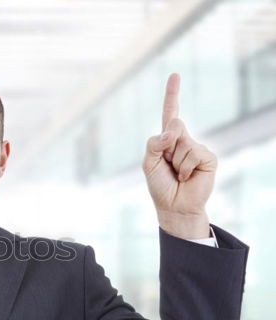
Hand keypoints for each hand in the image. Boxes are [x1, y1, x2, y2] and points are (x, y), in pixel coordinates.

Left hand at [142, 73, 215, 238]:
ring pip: (182, 142)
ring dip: (176, 161)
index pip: (169, 113)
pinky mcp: (208, 157)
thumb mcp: (148, 163)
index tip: (175, 75)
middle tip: (168, 164)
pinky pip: (194, 153)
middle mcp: (183, 140)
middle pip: (174, 125)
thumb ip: (154, 143)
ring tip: (177, 174)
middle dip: (166, 146)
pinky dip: (186, 167)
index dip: (172, 95)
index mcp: (167, 139)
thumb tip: (172, 130)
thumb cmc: (160, 184)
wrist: (173, 206)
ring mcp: (197, 148)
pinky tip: (187, 177)